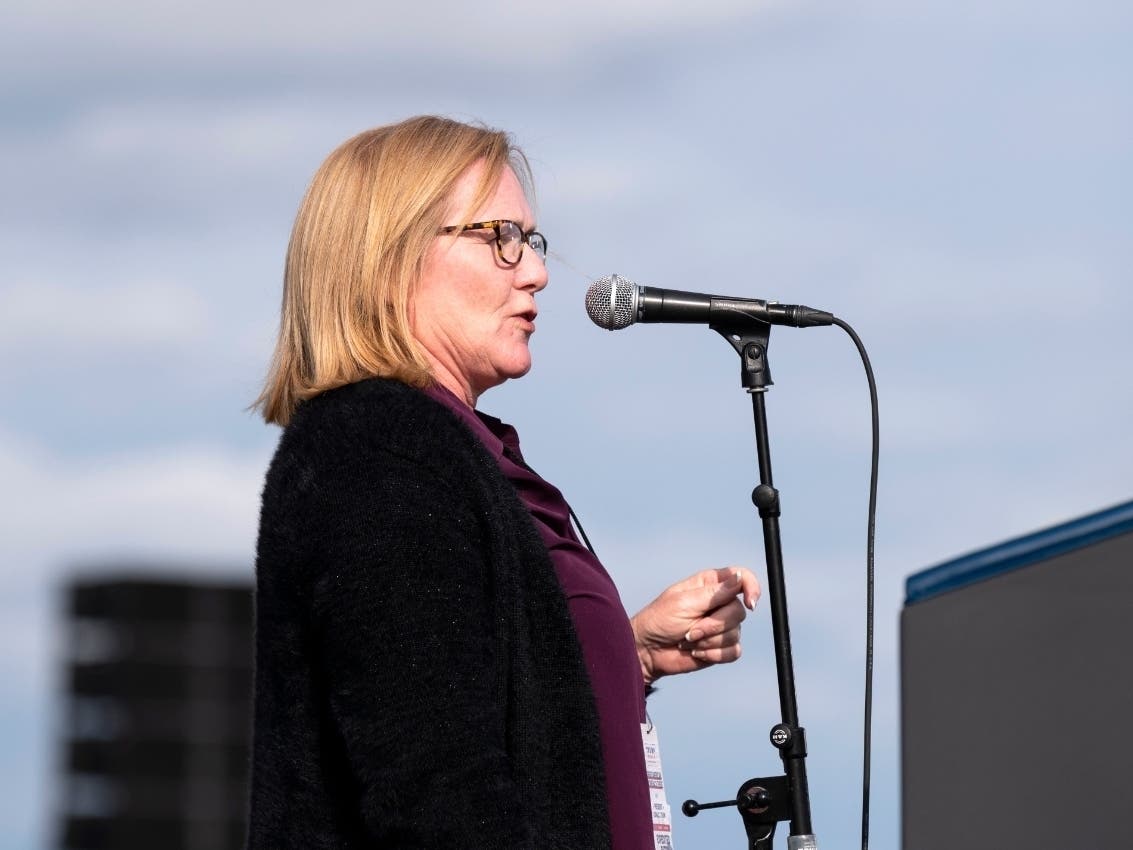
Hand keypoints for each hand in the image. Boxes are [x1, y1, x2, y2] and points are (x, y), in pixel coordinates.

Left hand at [630, 567, 759, 685]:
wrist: (648, 650)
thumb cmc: (660, 620)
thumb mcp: (685, 602)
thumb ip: (715, 593)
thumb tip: (740, 577)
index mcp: (710, 584)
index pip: (742, 577)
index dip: (752, 587)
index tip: (750, 602)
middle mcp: (719, 603)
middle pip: (739, 611)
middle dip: (713, 625)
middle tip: (689, 629)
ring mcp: (721, 626)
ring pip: (736, 633)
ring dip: (708, 641)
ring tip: (687, 640)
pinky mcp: (720, 647)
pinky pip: (734, 651)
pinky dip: (713, 654)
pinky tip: (696, 652)